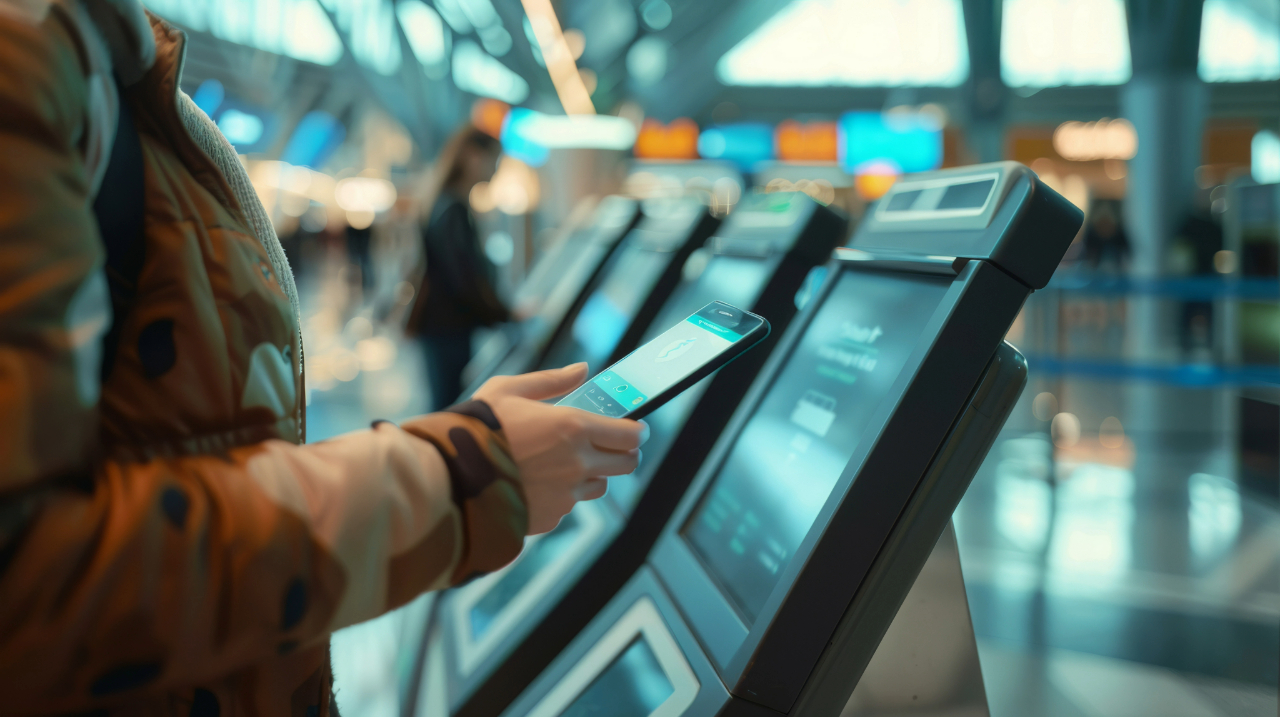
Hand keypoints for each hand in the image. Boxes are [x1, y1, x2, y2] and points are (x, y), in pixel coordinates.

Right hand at [473, 363, 647, 533]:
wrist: (448, 478)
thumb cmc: (475, 428)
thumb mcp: (509, 390)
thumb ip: (551, 381)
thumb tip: (582, 369)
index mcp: (573, 427)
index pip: (630, 435)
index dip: (636, 431)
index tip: (634, 428)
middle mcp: (577, 464)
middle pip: (626, 464)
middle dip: (623, 453)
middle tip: (609, 444)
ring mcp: (565, 495)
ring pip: (598, 486)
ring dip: (590, 474)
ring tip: (561, 461)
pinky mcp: (550, 517)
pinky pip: (567, 505)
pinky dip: (559, 494)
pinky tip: (534, 481)